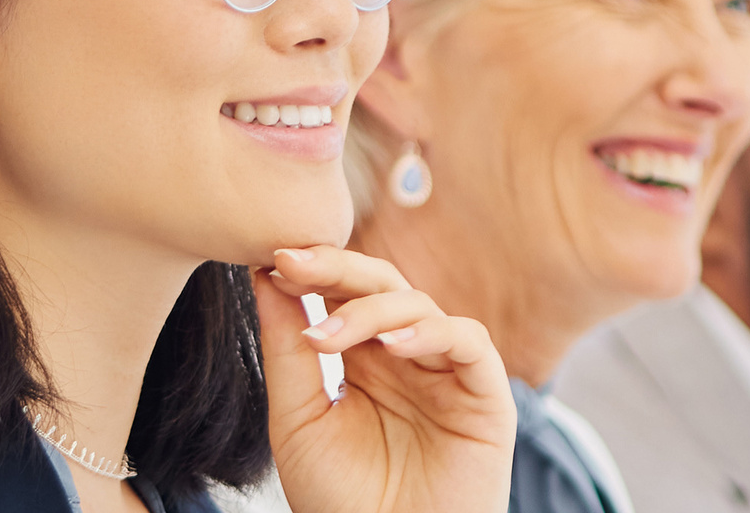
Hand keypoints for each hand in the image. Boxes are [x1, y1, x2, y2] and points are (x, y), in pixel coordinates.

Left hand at [251, 245, 512, 512]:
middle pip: (380, 285)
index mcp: (363, 359)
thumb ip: (287, 350)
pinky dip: (431, 333)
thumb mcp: (298, 420)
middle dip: (336, 269)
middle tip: (292, 263)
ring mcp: (446, 373)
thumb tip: (264, 277)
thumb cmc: (339, 502)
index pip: (342, 294)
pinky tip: (390, 346)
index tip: (270, 261)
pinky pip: (469, 342)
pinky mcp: (485, 396)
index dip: (312, 272)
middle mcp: (407, 358)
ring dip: (370, 310)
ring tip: (326, 336)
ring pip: (419, 305)